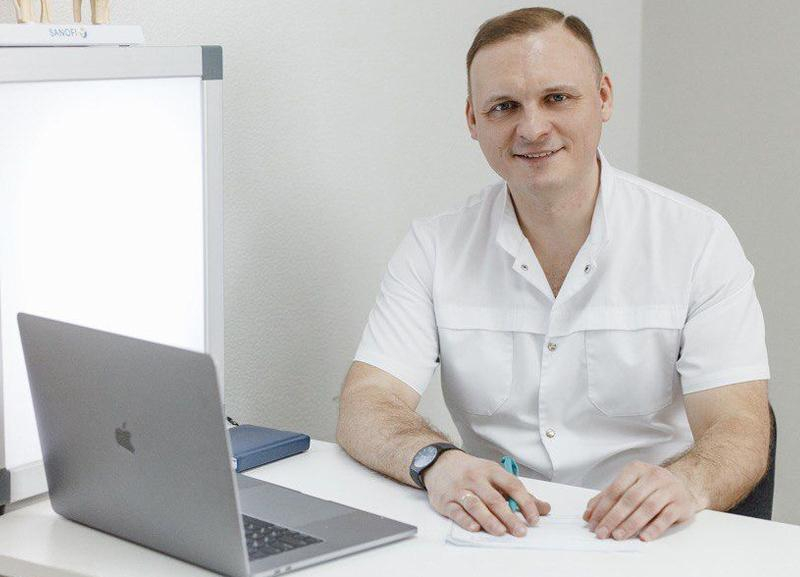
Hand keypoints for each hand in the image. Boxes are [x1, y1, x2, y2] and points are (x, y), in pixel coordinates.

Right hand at [422, 450, 550, 536]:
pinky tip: (475, 528)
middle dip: (509, 516)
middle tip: (520, 531)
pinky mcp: (446, 500)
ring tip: (501, 531)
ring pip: (475, 505)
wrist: (440, 463)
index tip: (534, 518)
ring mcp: (460, 489)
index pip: (512, 485)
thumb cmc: (472, 472)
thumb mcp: (495, 475)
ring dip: (489, 519)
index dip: (525, 503)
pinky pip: (457, 511)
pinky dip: (466, 520)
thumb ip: (519, 493)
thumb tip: (544, 508)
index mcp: (491, 470)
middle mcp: (475, 478)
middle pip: (494, 498)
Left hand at [583, 461, 706, 540]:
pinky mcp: (681, 503)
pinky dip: (654, 528)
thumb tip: (588, 514)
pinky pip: (666, 517)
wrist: (684, 487)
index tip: (593, 523)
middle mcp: (653, 476)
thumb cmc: (650, 488)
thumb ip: (607, 498)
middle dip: (613, 517)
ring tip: (618, 536)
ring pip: (647, 507)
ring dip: (630, 524)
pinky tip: (643, 537)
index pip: (615, 489)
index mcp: (636, 469)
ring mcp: (669, 489)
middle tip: (602, 533)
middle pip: (629, 499)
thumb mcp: (629, 487)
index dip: (602, 507)